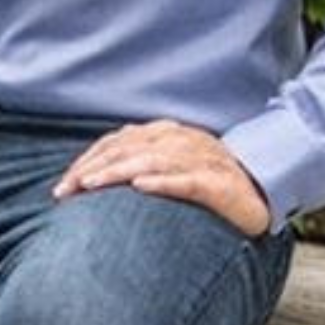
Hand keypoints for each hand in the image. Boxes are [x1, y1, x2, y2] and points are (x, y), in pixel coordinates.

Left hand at [53, 120, 271, 235]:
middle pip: (126, 151)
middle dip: (92, 169)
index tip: (62, 186)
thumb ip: (135, 165)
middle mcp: (179, 141)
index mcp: (164, 134)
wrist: (262, 190)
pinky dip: (163, 182)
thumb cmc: (208, 181)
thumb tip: (88, 182)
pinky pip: (187, 181)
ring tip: (91, 185)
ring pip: (151, 162)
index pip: (115, 144)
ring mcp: (200, 159)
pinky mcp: (219, 183)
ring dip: (117, 173)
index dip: (87, 162)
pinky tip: (141, 187)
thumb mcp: (168, 167)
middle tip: (66, 190)